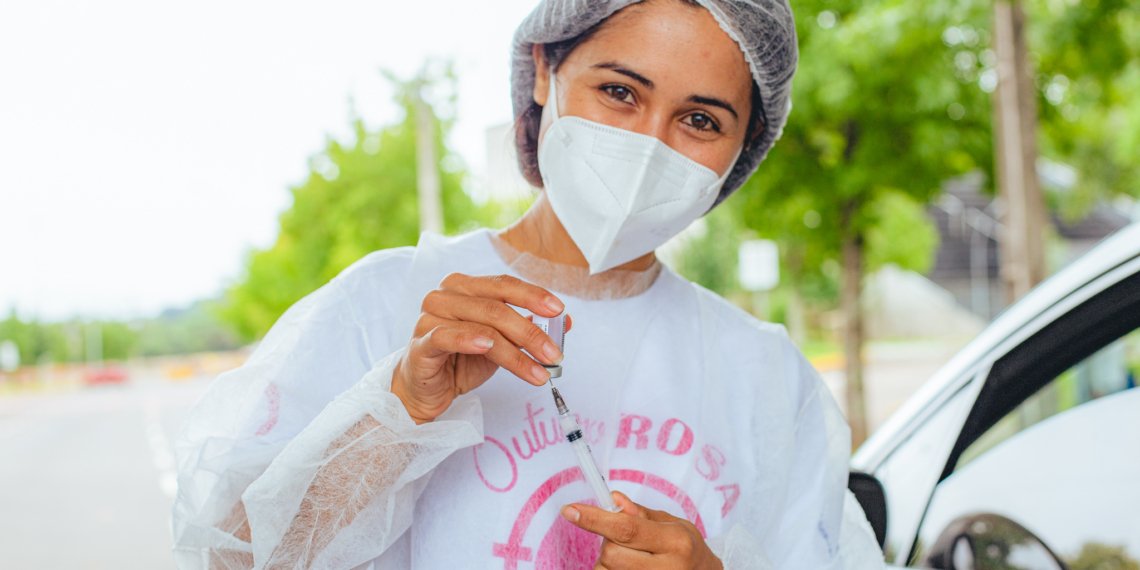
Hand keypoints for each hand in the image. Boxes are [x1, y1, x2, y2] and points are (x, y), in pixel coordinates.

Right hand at [391, 273, 570, 423]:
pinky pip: (447, 337)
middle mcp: (445, 296)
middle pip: (496, 307)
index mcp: (464, 287)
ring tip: (538, 371)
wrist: (425, 390)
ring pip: (482, 328)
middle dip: (531, 332)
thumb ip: (527, 328)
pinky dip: (469, 341)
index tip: (559, 311)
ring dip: (515, 353)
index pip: (503, 285)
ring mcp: (430, 317)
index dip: (533, 295)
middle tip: (554, 353)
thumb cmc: (461, 360)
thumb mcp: (501, 344)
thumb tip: (566, 322)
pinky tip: (488, 348)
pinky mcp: (420, 343)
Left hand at [562, 491, 722, 569]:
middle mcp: (667, 568)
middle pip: (611, 553)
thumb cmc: (688, 550)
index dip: (594, 519)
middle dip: (609, 542)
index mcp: (675, 541)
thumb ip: (640, 514)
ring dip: (609, 561)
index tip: (570, 510)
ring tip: (632, 558)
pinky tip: (629, 567)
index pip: (627, 529)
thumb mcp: (673, 525)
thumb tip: (613, 499)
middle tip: (626, 541)